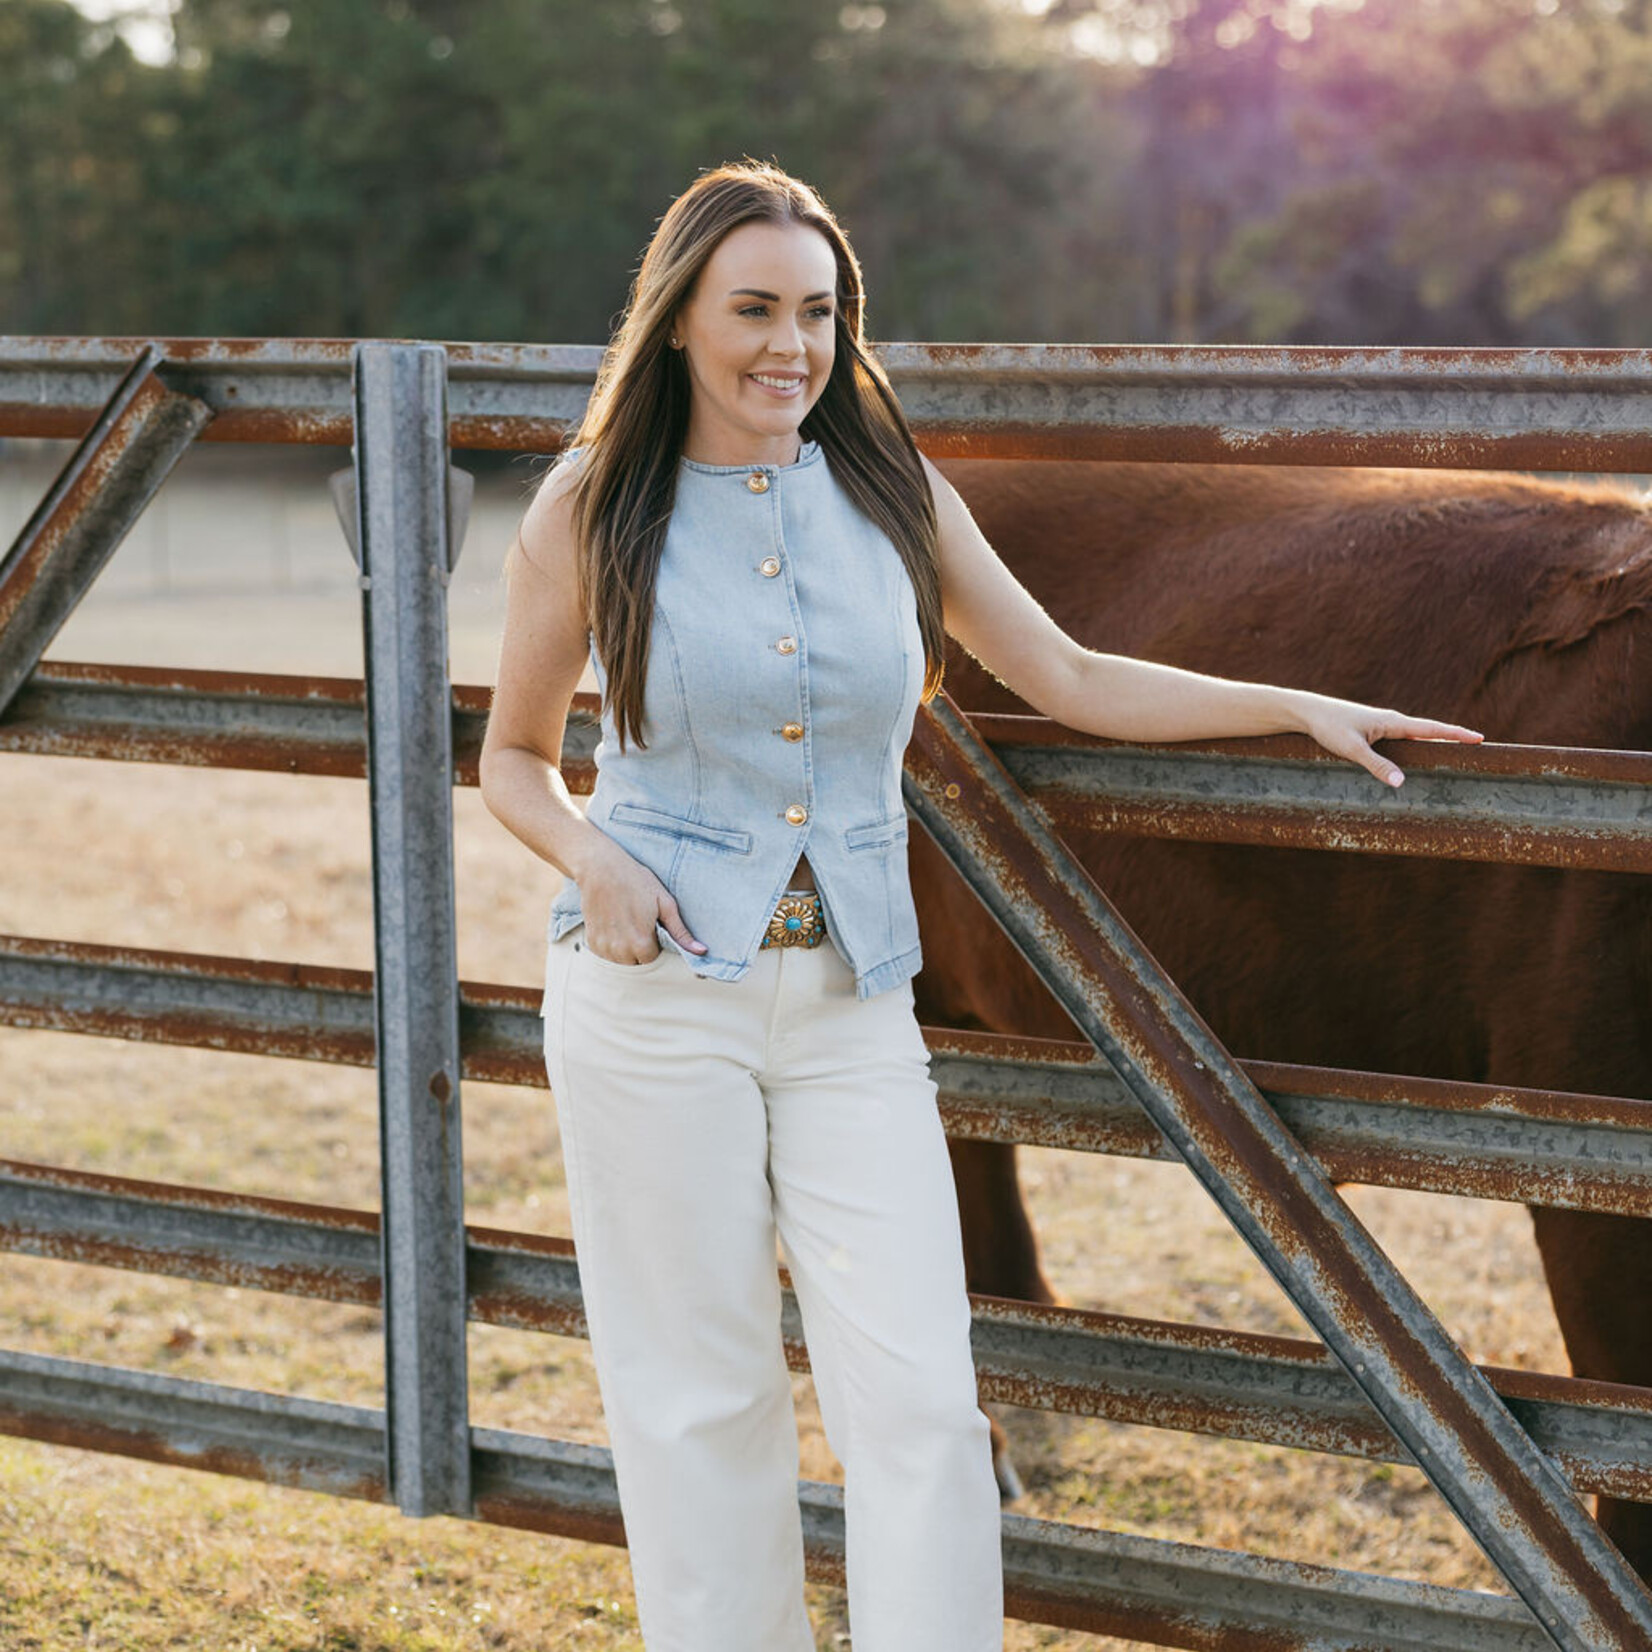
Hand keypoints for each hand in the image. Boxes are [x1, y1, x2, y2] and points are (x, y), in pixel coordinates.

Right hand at [574, 835, 707, 962]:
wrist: (601, 868)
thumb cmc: (635, 881)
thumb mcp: (665, 903)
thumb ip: (681, 932)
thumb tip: (702, 952)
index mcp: (642, 943)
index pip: (653, 956)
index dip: (654, 940)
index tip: (650, 923)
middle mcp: (621, 950)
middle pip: (636, 960)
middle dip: (640, 945)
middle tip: (638, 920)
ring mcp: (604, 947)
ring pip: (621, 959)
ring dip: (625, 946)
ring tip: (625, 920)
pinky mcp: (591, 941)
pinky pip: (606, 952)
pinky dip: (610, 943)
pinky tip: (613, 923)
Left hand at [1293, 693, 1483, 787]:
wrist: (1308, 713)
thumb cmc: (1328, 727)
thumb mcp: (1352, 749)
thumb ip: (1377, 765)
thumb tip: (1401, 783)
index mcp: (1392, 722)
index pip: (1431, 729)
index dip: (1456, 734)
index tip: (1479, 738)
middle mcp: (1391, 721)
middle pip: (1429, 731)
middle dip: (1452, 737)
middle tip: (1476, 745)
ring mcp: (1382, 725)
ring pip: (1415, 735)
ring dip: (1435, 740)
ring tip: (1455, 750)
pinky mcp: (1372, 731)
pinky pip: (1402, 738)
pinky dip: (1416, 744)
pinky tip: (1417, 754)